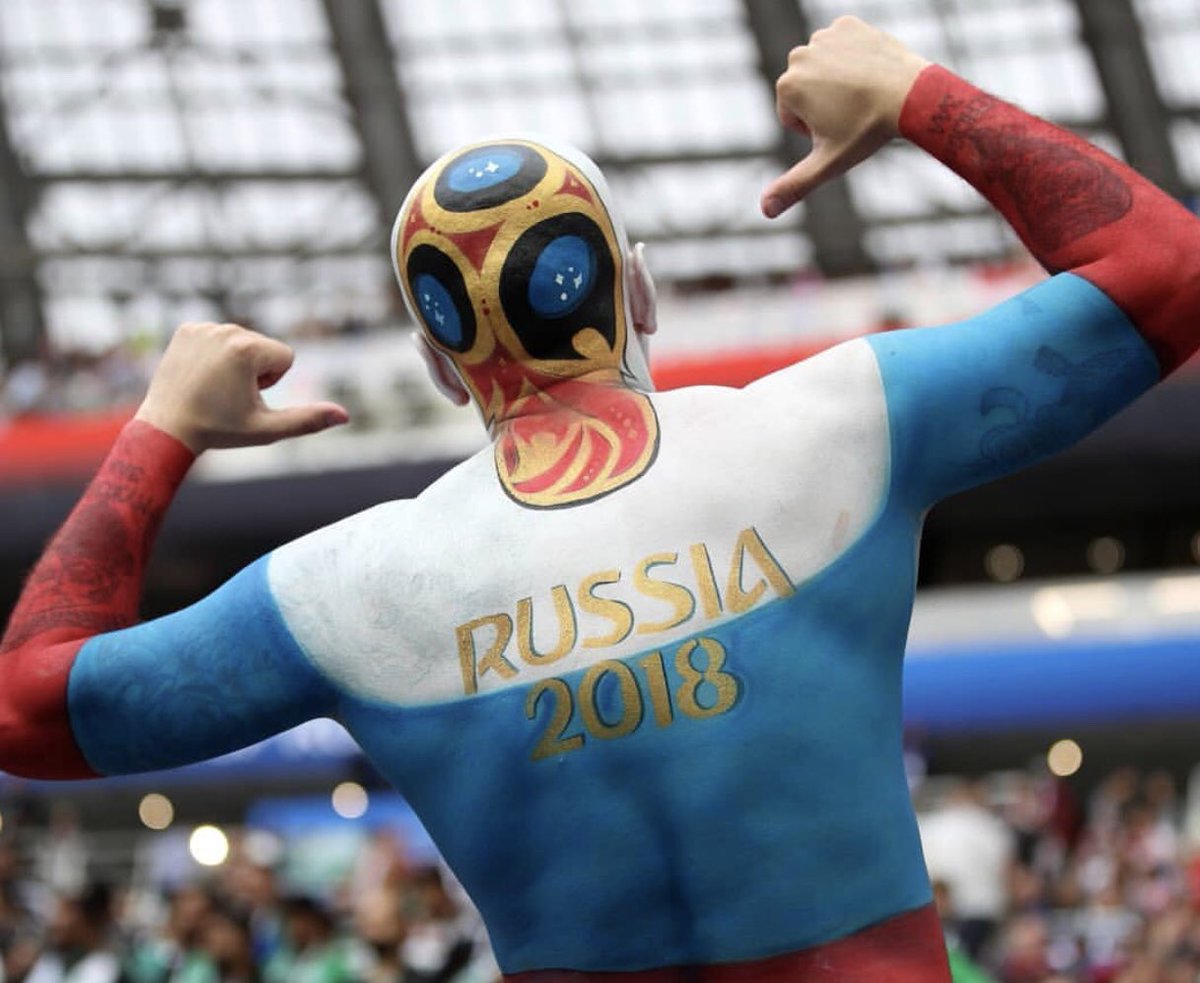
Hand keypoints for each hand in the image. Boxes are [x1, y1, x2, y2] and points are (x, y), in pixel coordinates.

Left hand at [135, 322, 349, 453]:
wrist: (167, 428)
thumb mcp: (267, 429)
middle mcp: (226, 330)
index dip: (273, 381)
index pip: (286, 357)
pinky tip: (200, 373)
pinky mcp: (187, 329)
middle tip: (227, 393)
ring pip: (242, 341)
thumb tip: (345, 416)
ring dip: (235, 362)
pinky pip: (218, 337)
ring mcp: (203, 328)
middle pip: (265, 347)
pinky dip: (214, 354)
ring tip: (213, 384)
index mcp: (248, 350)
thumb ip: (307, 420)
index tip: (247, 396)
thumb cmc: (219, 430)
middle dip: (255, 370)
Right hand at [761, 16, 929, 217]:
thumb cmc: (867, 131)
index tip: (840, 126)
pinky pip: (841, 46)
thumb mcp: (827, 163)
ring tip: (861, 92)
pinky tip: (868, 70)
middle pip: (804, 90)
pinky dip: (852, 58)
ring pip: (822, 68)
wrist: (910, 95)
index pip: (791, 115)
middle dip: (822, 103)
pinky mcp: (847, 25)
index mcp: (787, 87)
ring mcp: (823, 37)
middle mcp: (799, 56)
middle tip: (853, 111)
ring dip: (836, 81)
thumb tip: (764, 211)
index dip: (814, 128)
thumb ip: (793, 186)